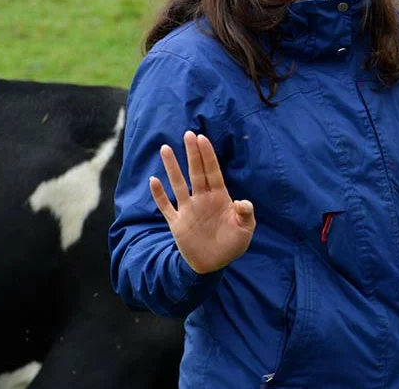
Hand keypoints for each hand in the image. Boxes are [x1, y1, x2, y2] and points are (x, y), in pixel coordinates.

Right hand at [149, 131, 255, 273]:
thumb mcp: (245, 229)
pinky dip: (159, 195)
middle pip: (196, 172)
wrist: (215, 263)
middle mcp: (202, 199)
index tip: (202, 138)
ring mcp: (188, 209)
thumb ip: (245, 214)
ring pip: (178, 184)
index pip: (213, 172)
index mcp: (219, 198)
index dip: (208, 156)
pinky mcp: (177, 223)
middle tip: (188, 134)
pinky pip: (165, 206)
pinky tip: (153, 180)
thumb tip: (242, 202)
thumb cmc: (233, 244)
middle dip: (193, 154)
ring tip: (166, 148)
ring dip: (172, 167)